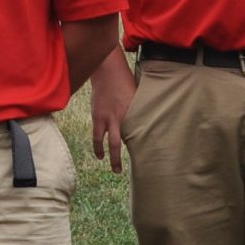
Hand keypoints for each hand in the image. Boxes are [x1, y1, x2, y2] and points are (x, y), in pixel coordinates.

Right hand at [88, 55, 135, 172]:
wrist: (107, 73)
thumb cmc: (126, 83)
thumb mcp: (137, 97)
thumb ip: (140, 111)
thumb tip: (149, 122)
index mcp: (128, 115)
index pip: (133, 137)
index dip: (136, 150)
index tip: (142, 161)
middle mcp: (115, 119)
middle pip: (115, 144)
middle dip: (116, 159)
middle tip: (117, 171)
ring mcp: (103, 117)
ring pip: (99, 140)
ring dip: (100, 151)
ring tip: (101, 158)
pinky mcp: (96, 115)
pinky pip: (96, 132)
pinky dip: (97, 140)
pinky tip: (98, 145)